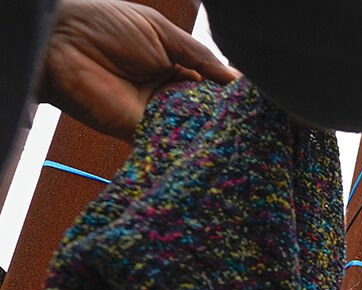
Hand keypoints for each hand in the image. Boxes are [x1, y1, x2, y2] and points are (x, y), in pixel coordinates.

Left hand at [37, 0, 238, 139]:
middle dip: (227, 114)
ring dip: (214, 131)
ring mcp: (154, 114)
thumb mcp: (161, 33)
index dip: (231, 91)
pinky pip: (170, 141)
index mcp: (173, 64)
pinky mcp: (139, 132)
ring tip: (245, 136)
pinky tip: (217, 146)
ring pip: (192, 126)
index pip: (211, 83)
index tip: (256, 100)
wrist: (60, 42)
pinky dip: (191, 145)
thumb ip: (199, 56)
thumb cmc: (106, 26)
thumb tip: (236, 79)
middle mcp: (166, 91)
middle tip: (256, 121)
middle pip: (205, 108)